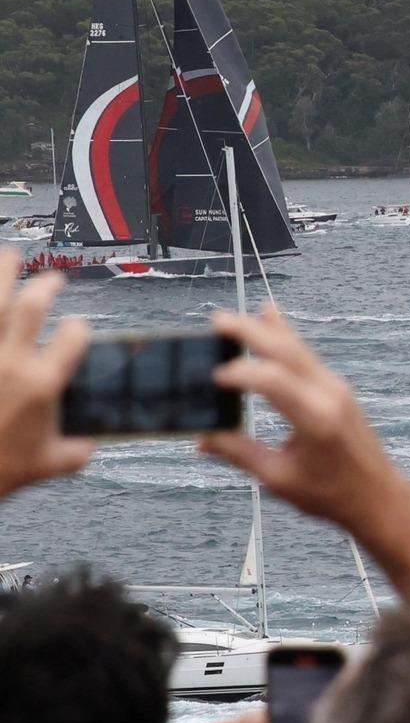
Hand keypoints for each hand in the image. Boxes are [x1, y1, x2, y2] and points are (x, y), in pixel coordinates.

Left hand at [0, 255, 92, 495]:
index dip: (78, 331)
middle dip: (45, 286)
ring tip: (8, 256)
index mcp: (41, 383)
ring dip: (3, 274)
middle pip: (31, 306)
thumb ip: (73, 452)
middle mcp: (11, 361)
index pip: (73, 338)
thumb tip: (88, 446)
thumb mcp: (45, 466)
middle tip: (52, 280)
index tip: (77, 330)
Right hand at [200, 305, 409, 540]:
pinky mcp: (338, 389)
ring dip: (267, 330)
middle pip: (287, 352)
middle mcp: (329, 395)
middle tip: (217, 320)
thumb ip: (239, 453)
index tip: (213, 376)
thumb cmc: (331, 493)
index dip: (241, 374)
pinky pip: (308, 357)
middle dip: (251, 332)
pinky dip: (286, 339)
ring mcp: (337, 389)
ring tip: (234, 318)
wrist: (377, 496)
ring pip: (299, 349)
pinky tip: (272, 321)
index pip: (274, 381)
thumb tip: (201, 438)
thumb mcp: (278, 478)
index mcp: (315, 419)